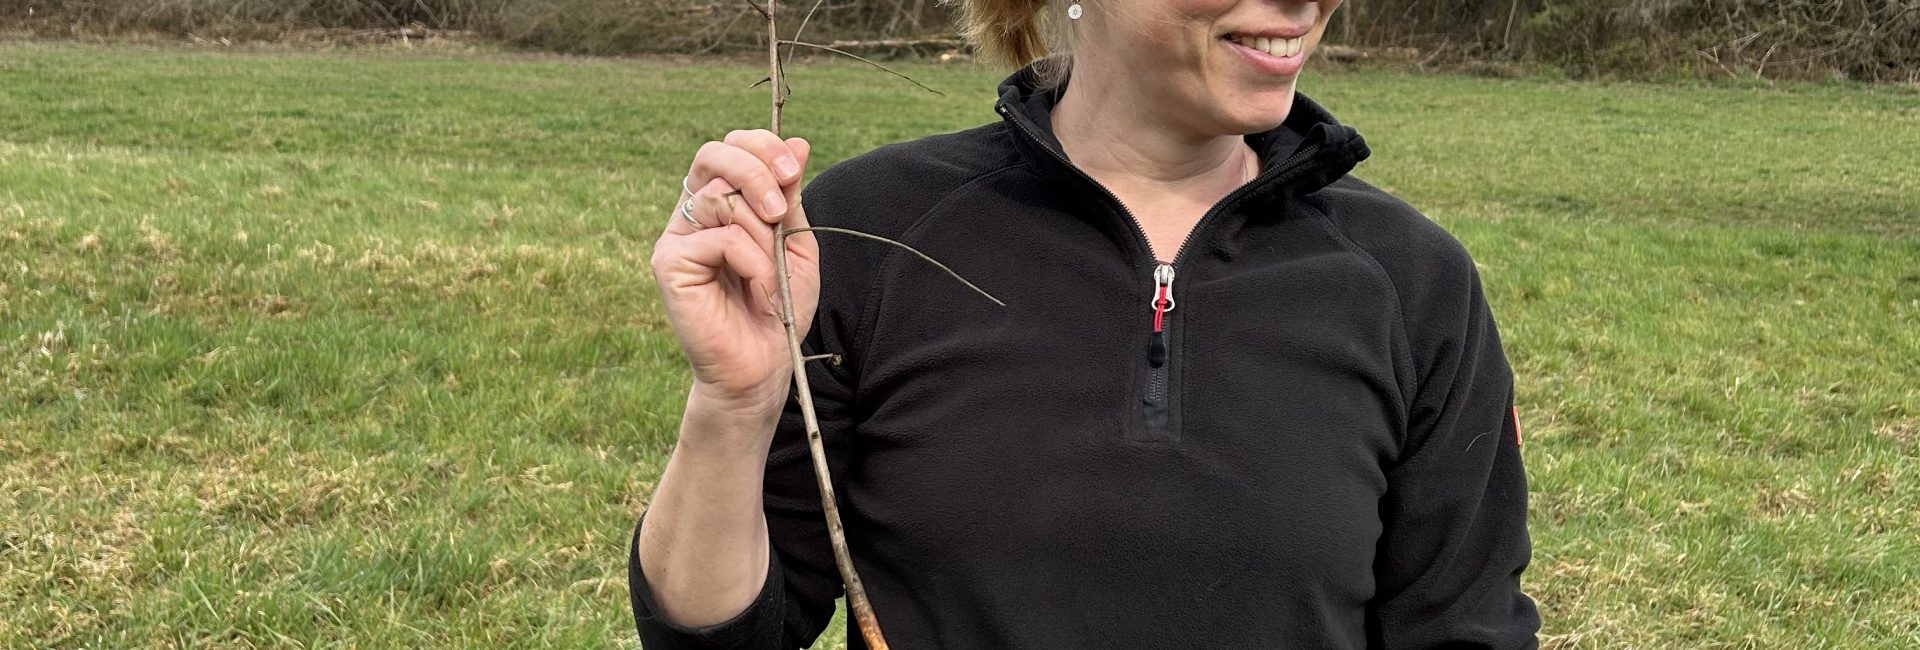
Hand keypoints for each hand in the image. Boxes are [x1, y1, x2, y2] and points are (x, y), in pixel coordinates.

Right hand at [650, 130, 818, 416]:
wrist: (762, 366)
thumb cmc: (778, 307)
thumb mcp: (795, 242)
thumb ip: (790, 195)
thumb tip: (798, 144)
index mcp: (721, 202)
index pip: (730, 147)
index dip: (761, 146)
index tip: (794, 171)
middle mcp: (692, 213)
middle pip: (713, 155)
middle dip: (757, 170)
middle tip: (781, 207)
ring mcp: (676, 237)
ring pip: (720, 197)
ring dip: (762, 232)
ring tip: (771, 272)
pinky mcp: (668, 263)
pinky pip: (718, 237)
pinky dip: (752, 259)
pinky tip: (757, 287)